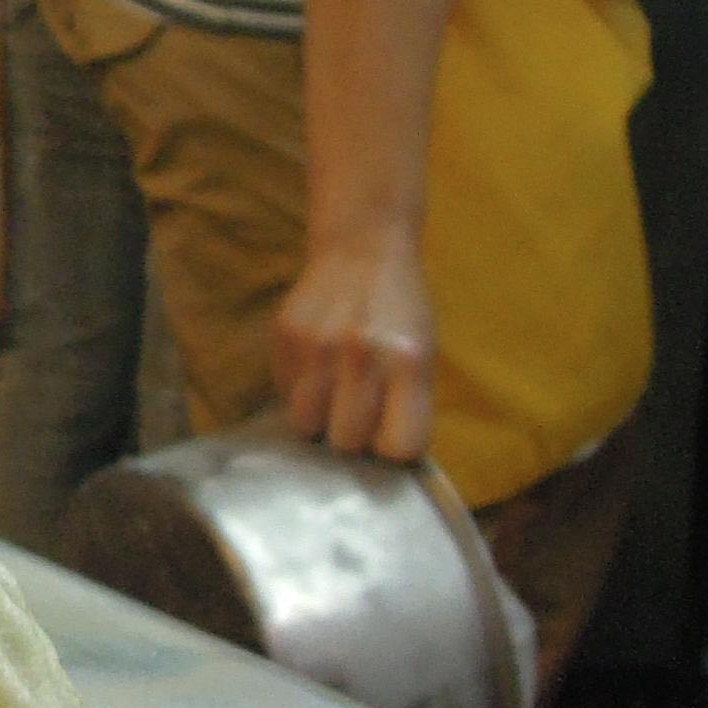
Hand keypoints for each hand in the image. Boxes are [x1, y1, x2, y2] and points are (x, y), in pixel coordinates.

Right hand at [273, 230, 439, 467]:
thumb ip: (406, 403)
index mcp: (409, 362)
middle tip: (358, 411)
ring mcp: (319, 346)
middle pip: (348, 442)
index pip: (400, 447)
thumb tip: (381, 458)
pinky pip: (284, 393)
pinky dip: (299, 388)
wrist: (362, 248)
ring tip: (332, 392)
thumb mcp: (423, 351)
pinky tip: (316, 362)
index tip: (391, 434)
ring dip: (319, 416)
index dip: (394, 447)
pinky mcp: (286, 337)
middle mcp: (363, 355)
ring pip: (307, 425)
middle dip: (353, 434)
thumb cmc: (401, 309)